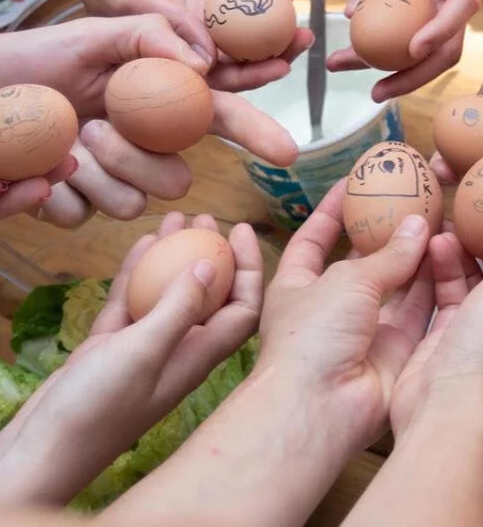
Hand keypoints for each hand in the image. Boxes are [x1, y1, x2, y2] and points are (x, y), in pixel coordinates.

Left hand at [0, 14, 301, 224]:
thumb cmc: (34, 59)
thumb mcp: (94, 33)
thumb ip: (150, 36)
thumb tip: (202, 63)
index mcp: (157, 106)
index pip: (219, 121)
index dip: (256, 135)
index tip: (287, 152)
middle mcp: (141, 148)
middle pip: (177, 178)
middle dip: (138, 158)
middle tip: (99, 127)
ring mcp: (109, 180)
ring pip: (134, 205)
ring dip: (96, 174)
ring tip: (63, 142)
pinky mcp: (73, 205)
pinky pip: (83, 218)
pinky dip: (54, 193)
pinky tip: (37, 169)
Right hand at [0, 212, 261, 507]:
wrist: (43, 453)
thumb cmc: (99, 408)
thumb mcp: (144, 351)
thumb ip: (179, 307)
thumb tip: (211, 263)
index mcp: (199, 355)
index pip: (243, 307)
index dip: (249, 268)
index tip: (242, 230)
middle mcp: (180, 349)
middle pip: (208, 293)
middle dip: (212, 252)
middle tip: (204, 217)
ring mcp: (145, 348)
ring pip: (167, 291)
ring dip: (172, 255)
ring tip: (173, 218)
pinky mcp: (114, 348)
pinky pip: (133, 301)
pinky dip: (138, 272)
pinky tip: (141, 243)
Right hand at [56, 0, 312, 91]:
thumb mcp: (129, 0)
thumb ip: (167, 28)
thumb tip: (205, 63)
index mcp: (176, 48)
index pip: (222, 72)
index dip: (253, 74)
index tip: (282, 66)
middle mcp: (197, 31)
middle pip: (248, 46)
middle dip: (279, 42)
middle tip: (305, 32)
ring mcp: (209, 2)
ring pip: (254, 12)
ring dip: (278, 3)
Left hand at [255, 180, 433, 447]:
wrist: (321, 407)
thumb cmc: (312, 336)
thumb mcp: (346, 280)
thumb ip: (387, 255)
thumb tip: (417, 225)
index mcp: (298, 285)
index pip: (314, 238)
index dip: (332, 210)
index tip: (354, 183)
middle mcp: (331, 306)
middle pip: (362, 261)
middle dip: (386, 233)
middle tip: (413, 202)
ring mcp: (364, 329)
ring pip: (396, 284)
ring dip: (415, 254)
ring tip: (438, 219)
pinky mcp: (395, 349)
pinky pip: (419, 309)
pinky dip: (432, 282)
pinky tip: (449, 253)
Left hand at [328, 0, 479, 101]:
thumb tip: (356, 17)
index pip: (463, 1)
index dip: (440, 30)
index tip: (411, 50)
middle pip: (450, 39)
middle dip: (415, 73)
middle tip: (375, 92)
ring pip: (433, 40)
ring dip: (399, 65)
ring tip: (354, 76)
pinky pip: (417, 25)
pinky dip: (392, 42)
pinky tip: (360, 51)